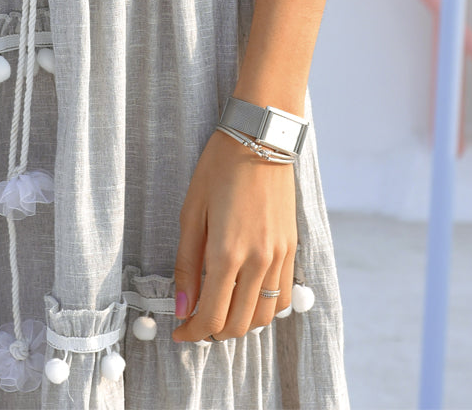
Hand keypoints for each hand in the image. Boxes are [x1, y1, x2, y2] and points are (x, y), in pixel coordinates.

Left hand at [172, 130, 295, 342]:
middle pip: (238, 325)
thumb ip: (187, 264)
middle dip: (213, 332)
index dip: (192, 333)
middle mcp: (257, 261)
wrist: (260, 138)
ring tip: (220, 309)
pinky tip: (246, 295)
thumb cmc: (219, 168)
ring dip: (240, 324)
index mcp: (227, 252)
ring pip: (263, 317)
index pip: (211, 316)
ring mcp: (279, 256)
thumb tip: (182, 306)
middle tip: (196, 322)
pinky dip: (263, 308)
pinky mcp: (291, 249)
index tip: (180, 333)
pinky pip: (281, 297)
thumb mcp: (191, 212)